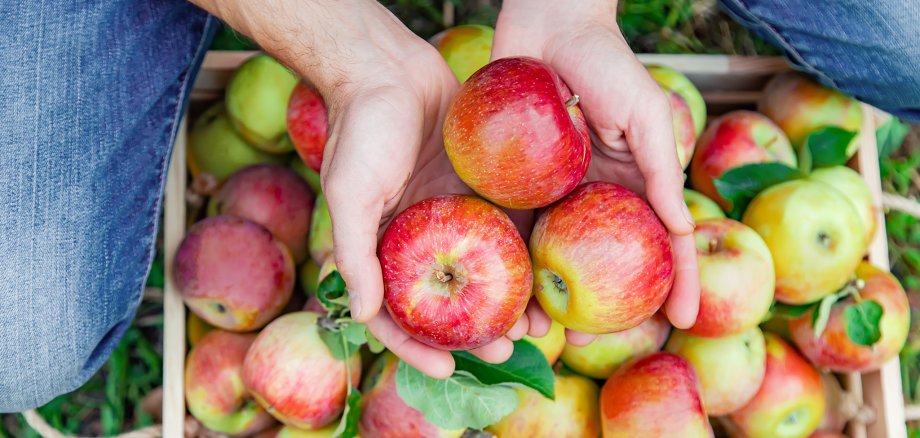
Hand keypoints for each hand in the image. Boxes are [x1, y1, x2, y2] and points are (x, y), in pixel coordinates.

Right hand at [190, 0, 527, 377]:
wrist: (391, 68)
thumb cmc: (362, 128)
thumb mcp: (349, 192)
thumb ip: (355, 253)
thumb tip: (365, 314)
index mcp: (382, 248)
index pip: (395, 313)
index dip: (414, 346)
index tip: (443, 369)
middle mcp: (418, 240)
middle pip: (446, 300)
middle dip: (473, 331)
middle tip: (504, 350)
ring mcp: (452, 216)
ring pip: (482, 272)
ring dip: (505, 301)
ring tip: (535, 324)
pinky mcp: (482, 190)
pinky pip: (504, 229)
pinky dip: (522, 254)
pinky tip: (546, 272)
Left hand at [493, 0, 699, 331]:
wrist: (546, 22)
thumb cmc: (605, 61)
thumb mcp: (644, 112)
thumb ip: (660, 169)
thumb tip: (683, 229)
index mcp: (632, 182)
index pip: (662, 241)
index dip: (677, 281)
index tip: (680, 321)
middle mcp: (593, 195)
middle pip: (601, 262)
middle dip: (598, 307)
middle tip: (584, 341)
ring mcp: (553, 191)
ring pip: (553, 255)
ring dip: (544, 294)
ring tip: (533, 328)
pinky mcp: (515, 180)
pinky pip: (512, 223)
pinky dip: (509, 256)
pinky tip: (499, 285)